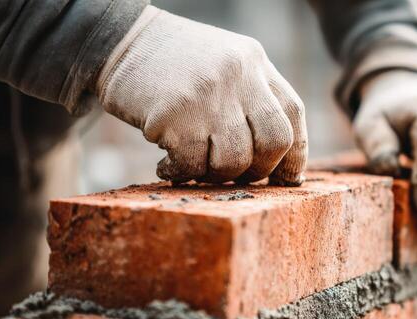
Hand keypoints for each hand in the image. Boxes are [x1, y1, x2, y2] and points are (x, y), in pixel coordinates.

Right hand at [96, 6, 306, 185]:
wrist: (121, 41)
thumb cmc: (177, 65)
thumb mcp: (227, 65)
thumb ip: (254, 98)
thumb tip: (281, 161)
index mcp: (255, 63)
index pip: (292, 115)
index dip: (295, 154)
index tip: (288, 180)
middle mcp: (239, 75)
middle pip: (274, 141)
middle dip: (260, 170)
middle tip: (237, 175)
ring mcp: (208, 94)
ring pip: (234, 160)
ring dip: (216, 175)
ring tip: (196, 166)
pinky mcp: (174, 114)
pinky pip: (192, 165)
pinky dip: (181, 174)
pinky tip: (167, 165)